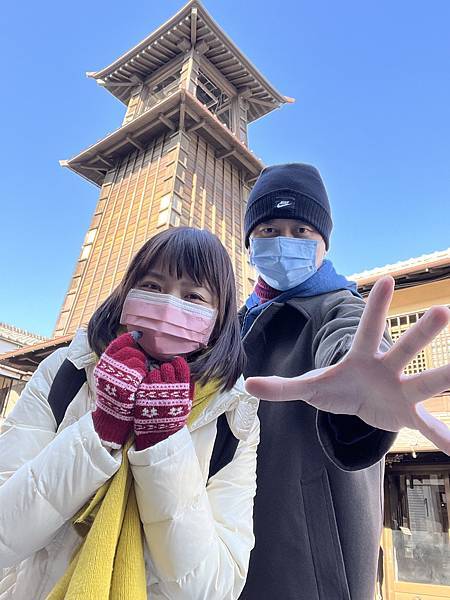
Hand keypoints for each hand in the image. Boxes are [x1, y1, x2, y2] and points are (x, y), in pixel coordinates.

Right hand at [92, 332, 146, 446]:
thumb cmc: (116, 393)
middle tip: (140, 366)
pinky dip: (143, 375)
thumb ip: (120, 358)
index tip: (138, 336)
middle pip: (130, 351)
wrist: (112, 416)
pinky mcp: (125, 385)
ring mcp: (116, 376)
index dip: (129, 338)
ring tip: (140, 376)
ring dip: (142, 366)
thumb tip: (137, 336)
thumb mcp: (112, 373)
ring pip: (137, 360)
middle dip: (139, 357)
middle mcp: (108, 367)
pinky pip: (139, 372)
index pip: (118, 343)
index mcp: (104, 363)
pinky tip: (141, 381)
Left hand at [134, 357, 192, 449]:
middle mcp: (169, 387)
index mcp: (182, 389)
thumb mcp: (186, 403)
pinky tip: (148, 391)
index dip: (177, 364)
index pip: (180, 366)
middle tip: (164, 378)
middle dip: (165, 371)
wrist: (160, 436)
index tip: (175, 366)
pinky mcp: (142, 394)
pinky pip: (144, 380)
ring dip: (155, 376)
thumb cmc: (174, 418)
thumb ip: (188, 387)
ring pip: (154, 372)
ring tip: (156, 386)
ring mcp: (155, 390)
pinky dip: (146, 383)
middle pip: (166, 367)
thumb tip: (188, 373)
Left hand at [244, 276, 449, 454]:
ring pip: (424, 383)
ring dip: (443, 377)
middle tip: (441, 310)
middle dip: (420, 332)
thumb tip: (247, 385)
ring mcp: (400, 391)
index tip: (388, 279)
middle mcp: (385, 369)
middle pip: (402, 349)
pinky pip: (428, 425)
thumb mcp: (308, 387)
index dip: (375, 307)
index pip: (366, 329)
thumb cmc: (335, 387)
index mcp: (359, 358)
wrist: (356, 405)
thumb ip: (281, 387)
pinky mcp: (407, 414)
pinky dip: (442, 436)